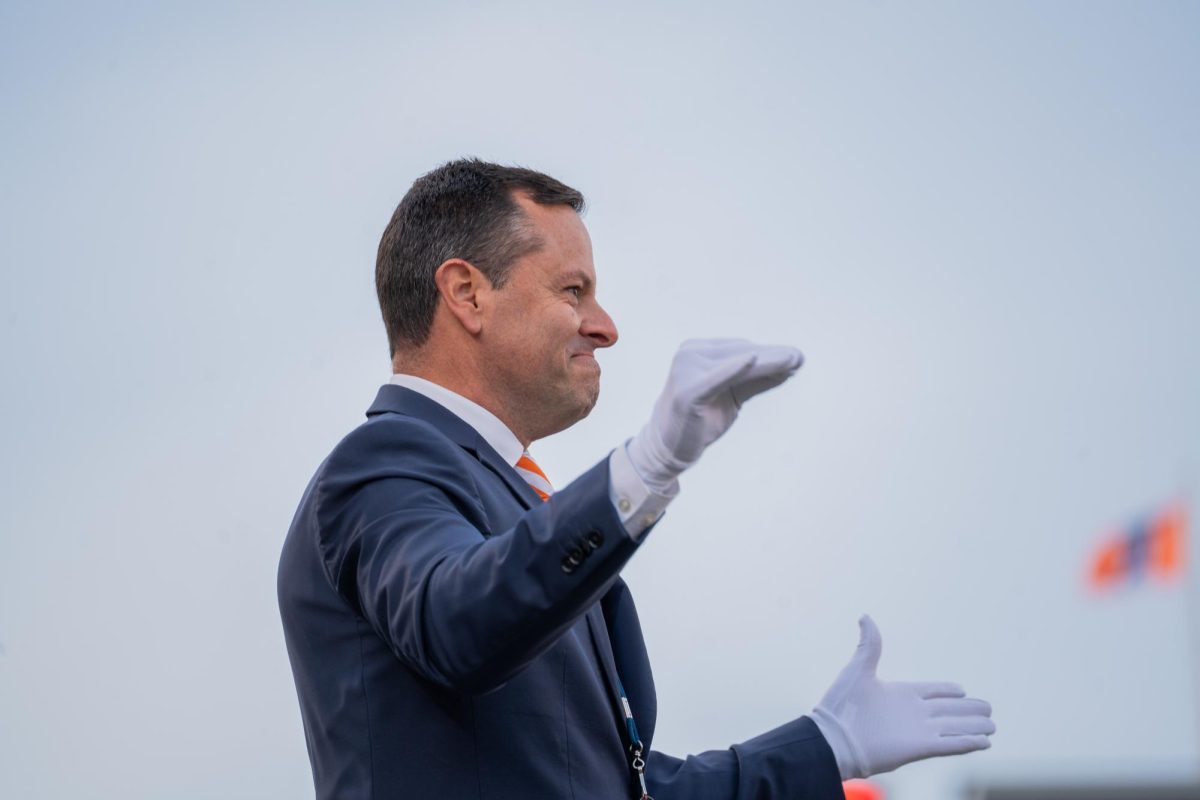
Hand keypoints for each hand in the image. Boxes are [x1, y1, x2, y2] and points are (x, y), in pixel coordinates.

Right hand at [626, 339, 803, 490]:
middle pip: (741, 353)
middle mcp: (689, 354)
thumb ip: (757, 380)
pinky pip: (716, 378)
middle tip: (800, 358)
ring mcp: (686, 370)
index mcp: (697, 350)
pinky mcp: (688, 391)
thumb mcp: (732, 395)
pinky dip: (734, 368)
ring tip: (794, 362)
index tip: (796, 358)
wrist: (668, 447)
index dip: (769, 354)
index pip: (740, 349)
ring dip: (768, 362)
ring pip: (736, 364)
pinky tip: (752, 359)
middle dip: (773, 357)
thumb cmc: (700, 418)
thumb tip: (791, 365)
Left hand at [811, 616, 994, 778]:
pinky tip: (985, 741)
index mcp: (899, 694)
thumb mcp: (857, 669)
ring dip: (973, 726)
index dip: (947, 691)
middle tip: (988, 708)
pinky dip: (968, 742)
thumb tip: (865, 615)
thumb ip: (869, 644)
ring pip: (954, 727)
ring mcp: (917, 731)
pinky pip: (950, 744)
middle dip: (969, 710)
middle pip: (948, 710)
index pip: (931, 691)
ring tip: (992, 725)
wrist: (833, 738)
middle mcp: (912, 713)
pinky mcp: (919, 748)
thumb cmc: (840, 706)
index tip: (962, 689)